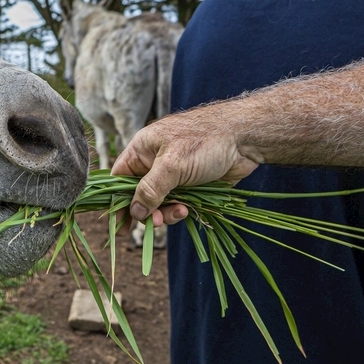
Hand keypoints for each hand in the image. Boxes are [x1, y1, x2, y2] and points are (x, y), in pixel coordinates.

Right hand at [111, 105, 262, 224]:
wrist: (245, 138)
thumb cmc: (205, 141)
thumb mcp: (172, 165)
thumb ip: (150, 190)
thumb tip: (134, 211)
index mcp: (142, 149)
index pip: (119, 178)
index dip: (117, 201)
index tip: (119, 224)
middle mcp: (154, 162)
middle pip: (138, 194)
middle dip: (146, 211)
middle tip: (155, 223)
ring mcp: (173, 174)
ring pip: (158, 202)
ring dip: (165, 212)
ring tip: (179, 213)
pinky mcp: (190, 185)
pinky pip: (177, 203)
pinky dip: (179, 210)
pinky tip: (188, 210)